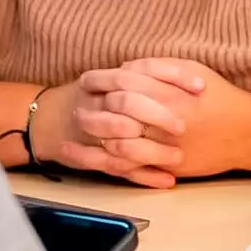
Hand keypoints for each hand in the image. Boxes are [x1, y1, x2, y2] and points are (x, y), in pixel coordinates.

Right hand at [29, 68, 184, 188]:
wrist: (49, 120)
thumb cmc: (94, 98)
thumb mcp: (114, 79)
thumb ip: (146, 74)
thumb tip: (194, 79)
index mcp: (103, 79)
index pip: (141, 69)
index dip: (173, 76)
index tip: (201, 86)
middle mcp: (95, 103)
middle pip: (126, 104)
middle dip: (158, 115)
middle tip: (184, 126)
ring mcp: (91, 133)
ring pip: (121, 144)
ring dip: (153, 151)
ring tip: (179, 157)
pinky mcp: (90, 158)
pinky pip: (118, 169)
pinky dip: (144, 177)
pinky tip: (168, 181)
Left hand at [58, 57, 250, 184]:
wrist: (246, 131)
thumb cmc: (219, 96)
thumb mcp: (191, 68)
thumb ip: (157, 66)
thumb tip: (123, 67)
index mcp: (167, 91)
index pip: (120, 84)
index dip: (98, 84)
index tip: (85, 85)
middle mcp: (163, 119)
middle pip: (114, 114)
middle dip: (91, 114)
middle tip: (77, 113)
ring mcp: (166, 145)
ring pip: (119, 143)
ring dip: (98, 139)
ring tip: (87, 136)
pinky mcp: (170, 165)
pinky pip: (135, 166)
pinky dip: (116, 160)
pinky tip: (104, 154)